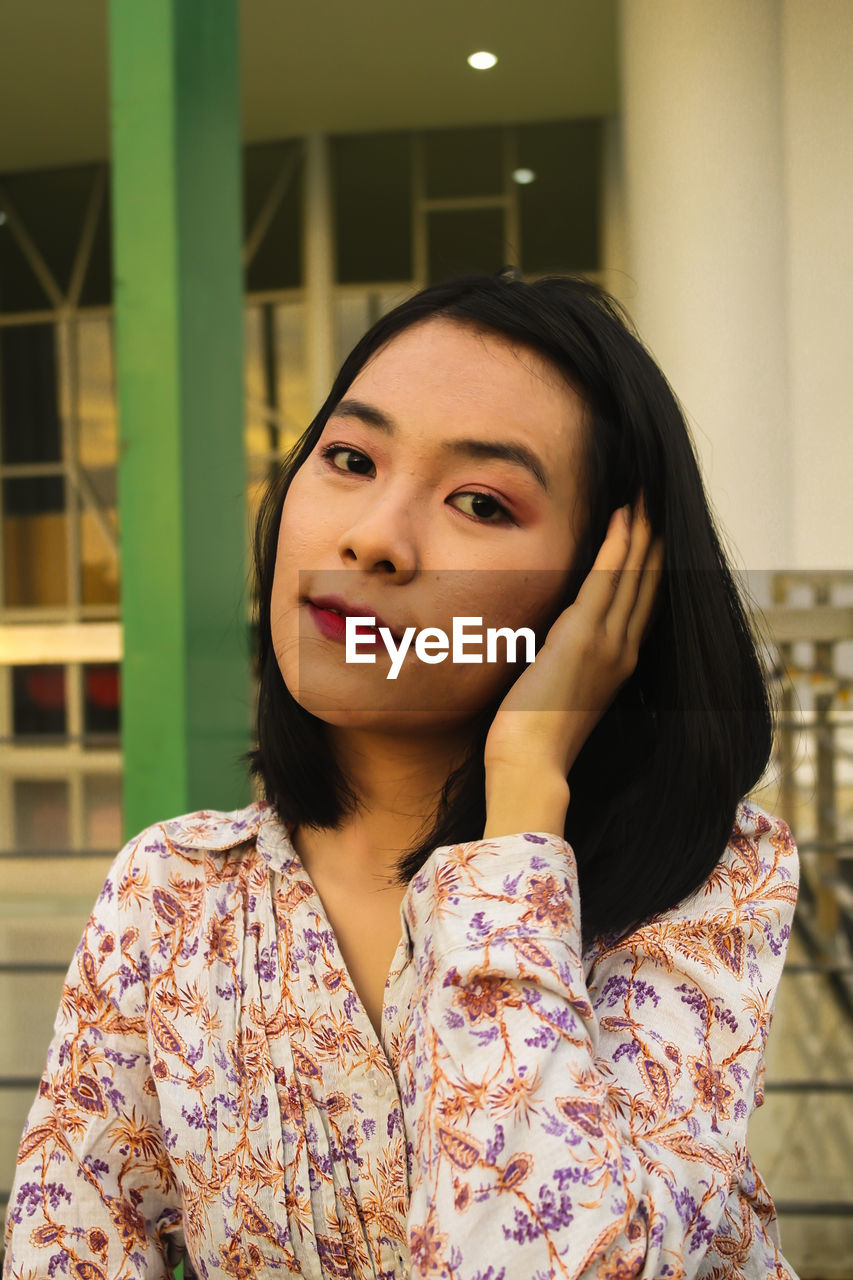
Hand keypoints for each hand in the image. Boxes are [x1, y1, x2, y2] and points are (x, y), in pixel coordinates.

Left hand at [483, 497, 663, 788]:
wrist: (531, 763)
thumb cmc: (534, 738)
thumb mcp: (558, 689)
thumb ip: (565, 660)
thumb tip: (552, 639)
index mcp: (619, 664)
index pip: (642, 603)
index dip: (650, 566)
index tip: (654, 534)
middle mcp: (623, 651)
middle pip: (647, 583)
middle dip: (653, 540)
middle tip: (657, 502)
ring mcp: (608, 644)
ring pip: (633, 575)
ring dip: (640, 532)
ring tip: (644, 497)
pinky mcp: (584, 638)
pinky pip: (606, 581)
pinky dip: (616, 547)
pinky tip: (622, 518)